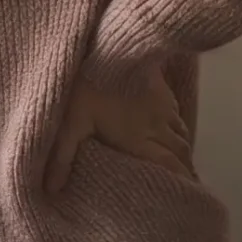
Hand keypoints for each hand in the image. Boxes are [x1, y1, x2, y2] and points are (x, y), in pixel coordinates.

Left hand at [44, 70, 191, 191]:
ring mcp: (163, 106)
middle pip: (181, 154)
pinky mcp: (162, 88)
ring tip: (183, 163)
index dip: (182, 183)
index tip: (189, 197)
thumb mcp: (69, 124)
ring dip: (183, 151)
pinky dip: (178, 128)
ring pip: (182, 134)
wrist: (112, 45)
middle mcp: (157, 127)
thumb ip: (61, 157)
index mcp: (138, 140)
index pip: (169, 167)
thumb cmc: (88, 85)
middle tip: (190, 186)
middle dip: (187, 171)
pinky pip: (177, 114)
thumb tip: (51, 189)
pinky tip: (172, 128)